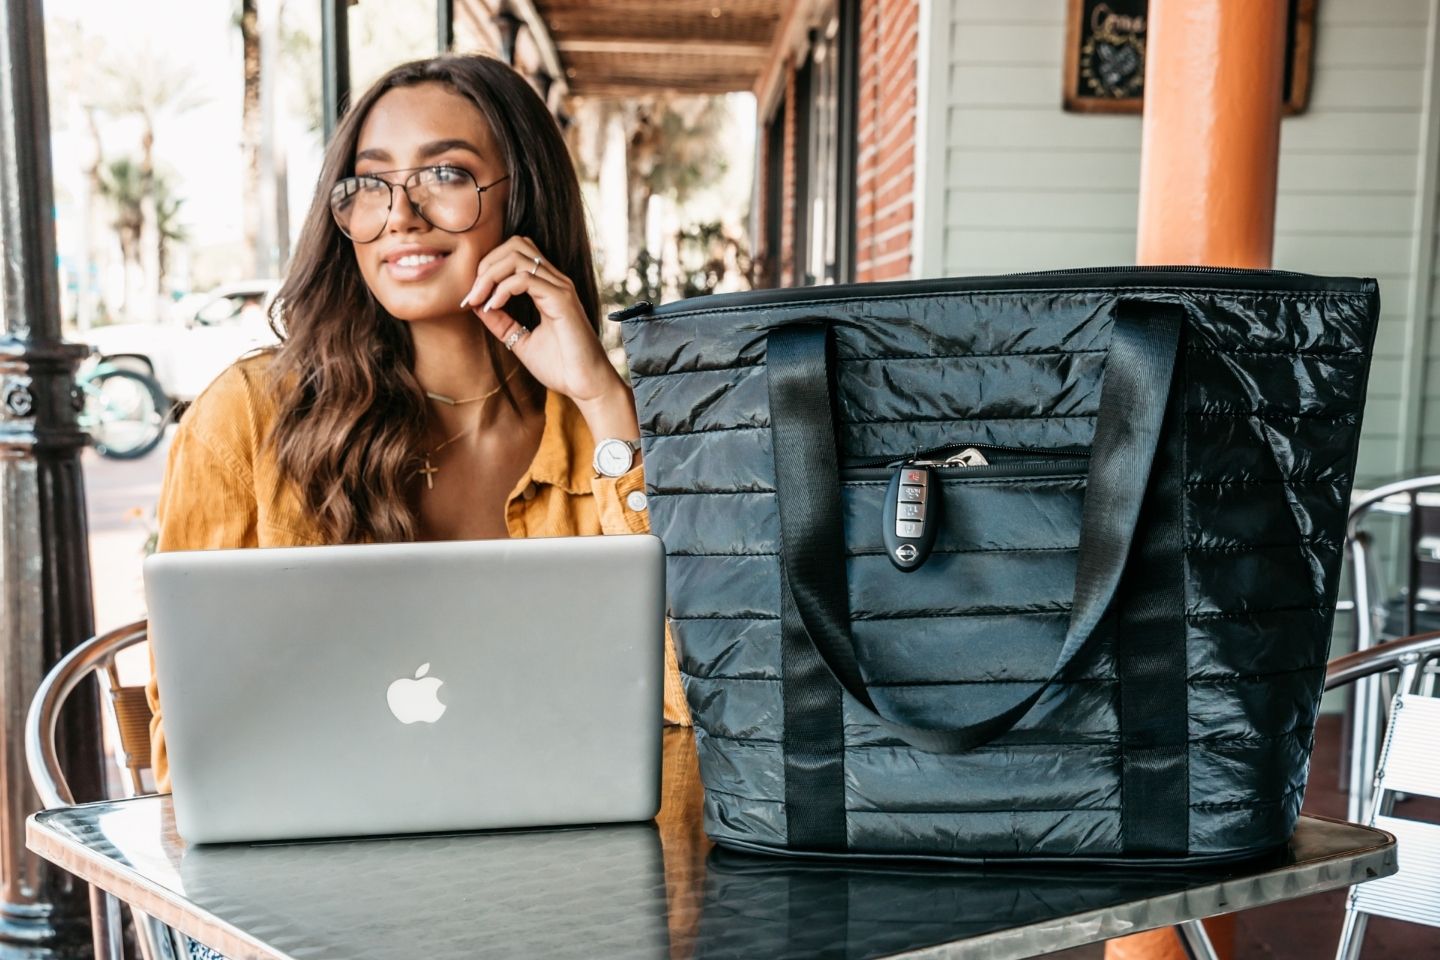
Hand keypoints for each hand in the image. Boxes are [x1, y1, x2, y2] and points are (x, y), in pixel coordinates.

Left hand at [461, 235, 624, 407]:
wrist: (587, 386)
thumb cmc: (562, 366)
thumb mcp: (521, 340)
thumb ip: (501, 322)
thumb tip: (477, 304)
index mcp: (549, 287)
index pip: (515, 253)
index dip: (488, 267)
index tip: (472, 298)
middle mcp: (556, 281)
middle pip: (515, 245)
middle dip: (486, 264)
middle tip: (472, 295)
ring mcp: (560, 288)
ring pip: (517, 256)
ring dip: (490, 275)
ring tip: (479, 300)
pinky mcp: (562, 300)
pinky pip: (525, 279)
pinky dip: (502, 289)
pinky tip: (493, 307)